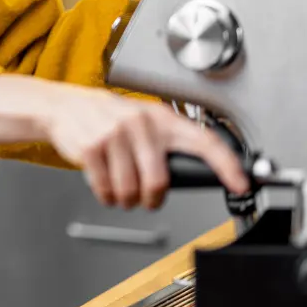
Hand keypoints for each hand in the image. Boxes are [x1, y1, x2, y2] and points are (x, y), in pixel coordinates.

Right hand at [40, 85, 248, 208]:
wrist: (65, 107)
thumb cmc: (108, 117)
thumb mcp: (142, 120)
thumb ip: (167, 142)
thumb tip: (199, 172)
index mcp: (161, 118)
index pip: (204, 141)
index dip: (227, 165)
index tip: (241, 182)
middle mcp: (141, 124)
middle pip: (159, 182)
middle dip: (152, 199)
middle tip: (145, 197)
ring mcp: (115, 135)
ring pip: (131, 191)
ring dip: (126, 199)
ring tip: (120, 186)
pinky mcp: (93, 148)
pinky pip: (107, 190)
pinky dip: (106, 196)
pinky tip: (104, 183)